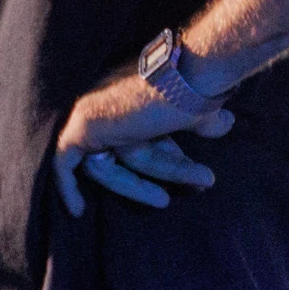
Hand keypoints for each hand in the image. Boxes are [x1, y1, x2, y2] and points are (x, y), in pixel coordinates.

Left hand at [52, 73, 233, 216]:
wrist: (188, 78)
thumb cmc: (195, 90)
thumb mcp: (199, 109)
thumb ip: (202, 120)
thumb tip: (224, 124)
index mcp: (134, 98)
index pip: (144, 139)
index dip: (169, 161)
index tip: (199, 178)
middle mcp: (110, 104)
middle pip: (130, 152)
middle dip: (164, 172)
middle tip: (200, 185)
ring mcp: (93, 115)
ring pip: (109, 164)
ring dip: (140, 185)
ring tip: (170, 197)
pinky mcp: (81, 128)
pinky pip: (64, 163)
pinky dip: (67, 185)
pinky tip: (77, 211)